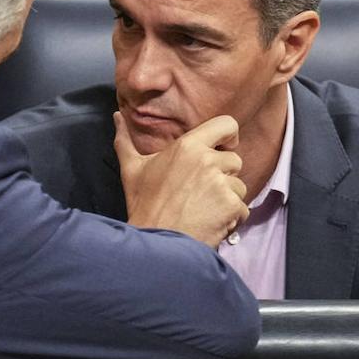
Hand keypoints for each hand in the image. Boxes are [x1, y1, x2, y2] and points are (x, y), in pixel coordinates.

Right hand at [114, 112, 249, 247]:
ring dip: (227, 199)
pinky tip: (211, 223)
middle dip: (224, 176)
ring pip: (239, 186)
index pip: (227, 125)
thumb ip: (125, 140)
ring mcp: (222, 184)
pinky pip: (243, 209)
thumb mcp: (132, 170)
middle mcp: (208, 161)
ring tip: (204, 210)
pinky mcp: (232, 206)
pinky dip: (232, 218)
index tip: (222, 148)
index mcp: (188, 146)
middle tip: (202, 192)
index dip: (228, 136)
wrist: (156, 242)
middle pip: (234, 160)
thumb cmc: (144, 206)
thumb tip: (116, 116)